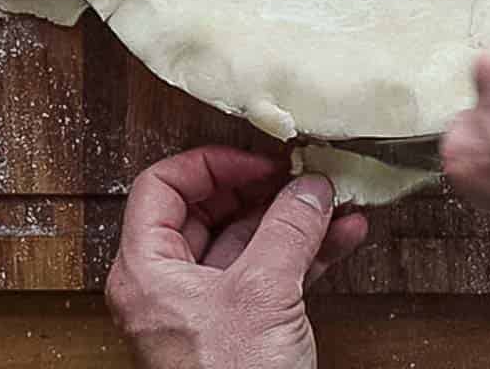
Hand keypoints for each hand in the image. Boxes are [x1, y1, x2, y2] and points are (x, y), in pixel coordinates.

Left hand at [106, 146, 368, 368]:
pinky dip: (304, 252)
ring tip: (334, 201)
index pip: (162, 187)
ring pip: (246, 241)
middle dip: (262, 189)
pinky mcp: (239, 329)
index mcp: (147, 271)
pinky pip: (269, 273)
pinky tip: (342, 237)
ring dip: (293, 219)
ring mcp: (205, 308)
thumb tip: (308, 185)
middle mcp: (169, 286)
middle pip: (208, 211)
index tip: (258, 160)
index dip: (211, 164)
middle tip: (299, 174)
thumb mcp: (262, 293)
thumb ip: (288, 228)